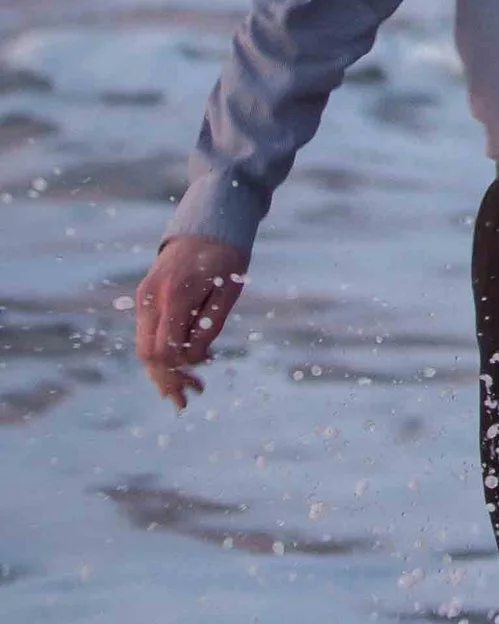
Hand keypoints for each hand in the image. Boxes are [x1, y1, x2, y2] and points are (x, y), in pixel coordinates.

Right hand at [134, 235, 249, 409]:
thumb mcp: (229, 291)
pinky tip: (186, 362)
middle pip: (148, 353)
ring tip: (189, 388)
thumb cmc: (226, 257)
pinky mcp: (145, 296)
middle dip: (166, 380)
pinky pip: (148, 333)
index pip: (164, 350)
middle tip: (188, 400)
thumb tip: (194, 359)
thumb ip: (210, 326)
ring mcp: (144, 297)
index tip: (199, 384)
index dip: (179, 373)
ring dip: (163, 371)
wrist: (208, 224)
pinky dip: (162, 353)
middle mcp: (152, 298)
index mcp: (174, 296)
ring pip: (143, 346)